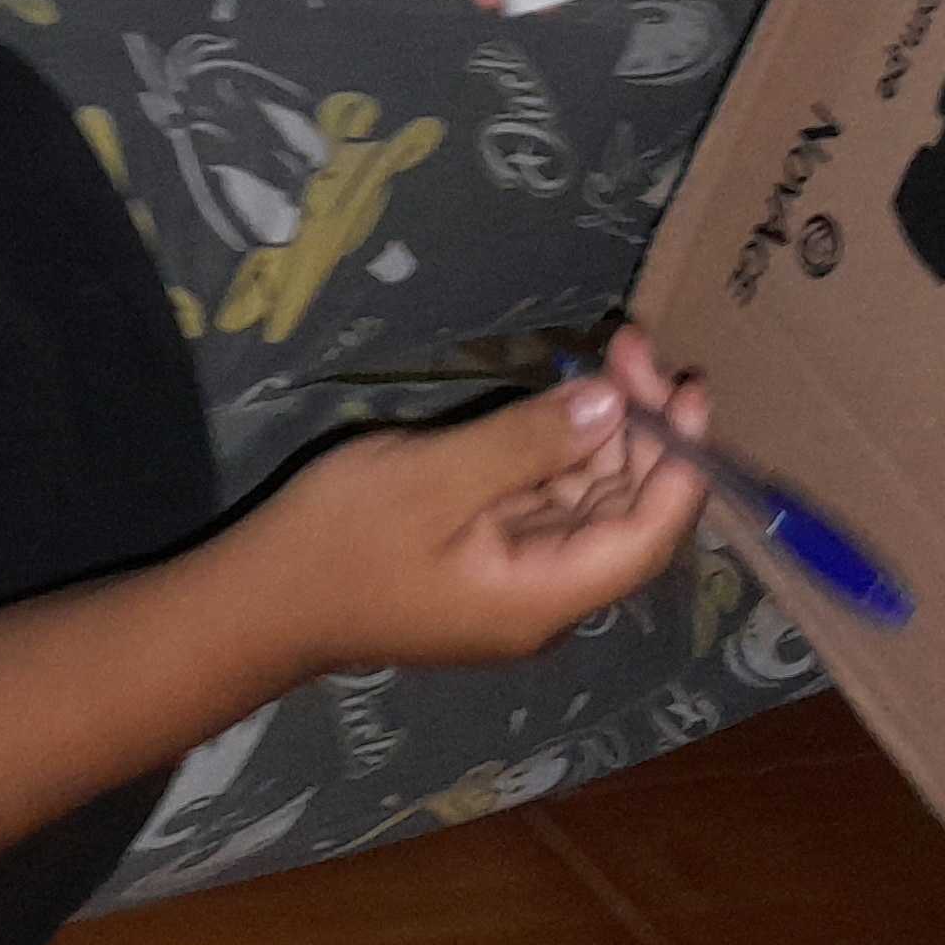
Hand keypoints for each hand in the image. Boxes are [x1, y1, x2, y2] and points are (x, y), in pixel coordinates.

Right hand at [219, 327, 708, 670]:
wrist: (256, 601)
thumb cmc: (339, 543)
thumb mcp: (432, 480)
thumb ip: (526, 442)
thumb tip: (612, 404)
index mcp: (544, 594)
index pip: (649, 537)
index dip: (682, 464)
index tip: (688, 390)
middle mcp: (545, 592)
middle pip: (625, 511)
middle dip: (642, 428)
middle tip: (634, 344)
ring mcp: (515, 574)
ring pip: (589, 499)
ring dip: (605, 430)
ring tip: (611, 352)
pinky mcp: (485, 552)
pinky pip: (546, 499)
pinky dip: (563, 448)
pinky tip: (567, 396)